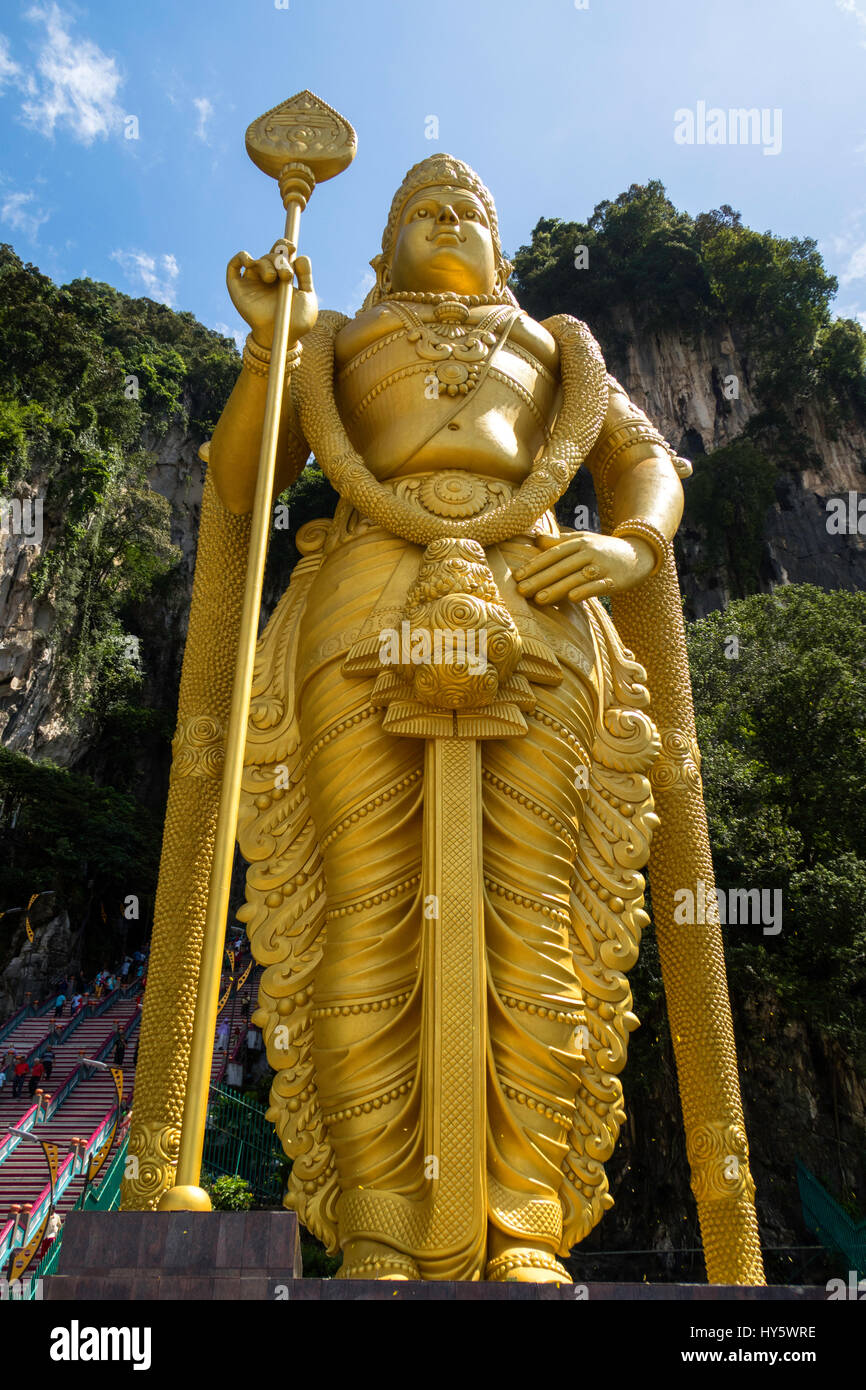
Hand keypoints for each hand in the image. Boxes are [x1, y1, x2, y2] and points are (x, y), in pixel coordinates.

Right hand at [226, 243, 317, 349]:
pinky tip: (251, 262)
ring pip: (257, 260)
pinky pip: (234, 265)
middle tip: (286, 275)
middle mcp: (267, 276)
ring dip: (266, 264)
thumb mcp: (307, 297)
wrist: (283, 336)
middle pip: (270, 255)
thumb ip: (306, 276)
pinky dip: (242, 257)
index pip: (281, 252)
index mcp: (282, 275)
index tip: (292, 248)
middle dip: (279, 260)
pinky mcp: (237, 287)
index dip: (285, 245)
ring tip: (271, 278)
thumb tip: (301, 256)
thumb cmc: (297, 321)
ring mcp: (252, 281)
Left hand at [513, 531, 655, 605]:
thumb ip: (560, 542)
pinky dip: (585, 591)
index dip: (534, 565)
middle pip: (561, 567)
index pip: (552, 555)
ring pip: (576, 578)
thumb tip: (536, 539)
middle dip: (540, 579)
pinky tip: (571, 598)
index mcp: (579, 543)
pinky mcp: (615, 580)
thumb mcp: (583, 540)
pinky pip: (598, 586)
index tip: (517, 576)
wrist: (639, 554)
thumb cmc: (604, 549)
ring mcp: (602, 567)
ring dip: (557, 588)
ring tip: (539, 599)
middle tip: (520, 591)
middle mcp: (589, 553)